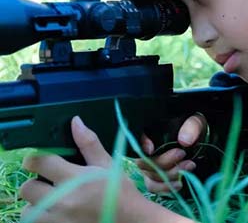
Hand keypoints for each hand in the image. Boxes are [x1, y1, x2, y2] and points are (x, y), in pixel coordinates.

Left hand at [19, 116, 189, 222]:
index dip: (37, 158)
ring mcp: (57, 220)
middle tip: (51, 182)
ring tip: (54, 200)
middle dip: (37, 182)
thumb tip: (76, 122)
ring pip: (28, 210)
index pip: (38, 162)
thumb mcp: (108, 165)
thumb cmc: (121, 193)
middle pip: (28, 187)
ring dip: (37, 203)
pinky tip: (59, 212)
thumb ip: (89, 144)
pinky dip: (43, 216)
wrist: (132, 221)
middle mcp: (61, 201)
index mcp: (74, 179)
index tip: (44, 160)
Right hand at [136, 114, 207, 192]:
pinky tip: (179, 184)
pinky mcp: (155, 177)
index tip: (151, 150)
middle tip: (183, 154)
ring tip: (189, 166)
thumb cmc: (194, 129)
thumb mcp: (196, 122)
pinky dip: (165, 188)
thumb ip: (192, 127)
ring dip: (169, 175)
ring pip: (149, 176)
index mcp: (151, 131)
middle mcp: (145, 150)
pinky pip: (153, 187)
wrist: (200, 142)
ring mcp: (149, 165)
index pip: (137, 137)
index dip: (141, 144)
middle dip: (164, 162)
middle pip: (144, 161)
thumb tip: (184, 141)